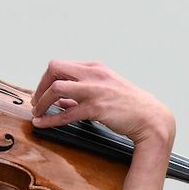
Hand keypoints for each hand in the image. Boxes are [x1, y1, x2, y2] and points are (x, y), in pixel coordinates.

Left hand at [29, 60, 174, 147]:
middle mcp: (94, 74)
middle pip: (54, 68)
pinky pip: (66, 113)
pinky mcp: (96, 108)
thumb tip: (60, 101)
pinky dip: (50, 119)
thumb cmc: (130, 106)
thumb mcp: (105, 90)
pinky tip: (42, 124)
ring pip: (56, 89)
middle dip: (40, 86)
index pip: (61, 65)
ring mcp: (95, 90)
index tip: (41, 92)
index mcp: (96, 67)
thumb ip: (82, 93)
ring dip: (41, 102)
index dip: (46, 79)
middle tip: (36, 101)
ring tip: (38, 113)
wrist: (151, 118)